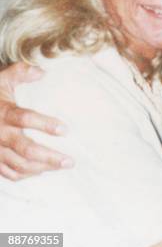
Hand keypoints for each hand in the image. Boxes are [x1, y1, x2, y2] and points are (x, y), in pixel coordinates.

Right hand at [0, 62, 72, 179]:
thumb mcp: (2, 79)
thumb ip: (21, 73)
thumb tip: (42, 72)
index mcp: (5, 112)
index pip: (26, 119)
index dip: (45, 125)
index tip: (65, 130)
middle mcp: (0, 134)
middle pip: (27, 149)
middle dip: (50, 157)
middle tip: (70, 161)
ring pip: (20, 165)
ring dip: (42, 168)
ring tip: (61, 166)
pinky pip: (9, 173)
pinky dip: (25, 175)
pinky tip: (39, 171)